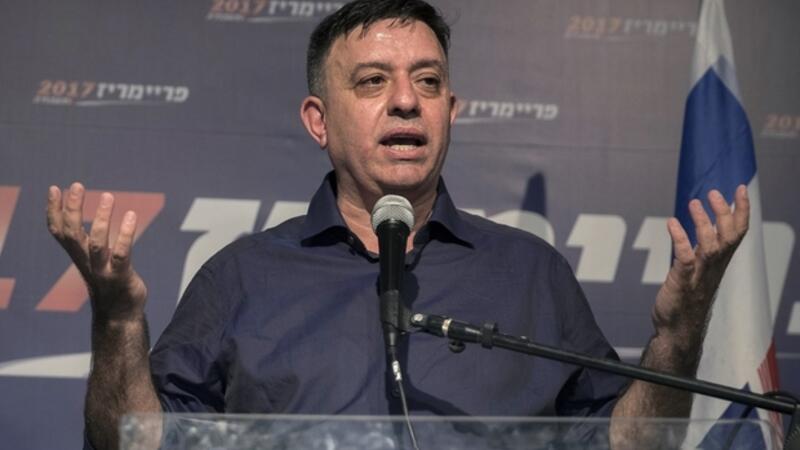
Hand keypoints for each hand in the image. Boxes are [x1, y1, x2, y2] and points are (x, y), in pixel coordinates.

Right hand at [46, 182, 147, 321]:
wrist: (119, 317)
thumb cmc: (110, 283)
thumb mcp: (96, 261)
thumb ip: (92, 243)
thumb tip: (92, 220)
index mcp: (79, 256)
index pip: (59, 232)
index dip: (54, 211)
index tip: (54, 189)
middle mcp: (86, 262)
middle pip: (72, 234)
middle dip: (72, 209)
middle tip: (77, 185)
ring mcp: (103, 271)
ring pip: (96, 244)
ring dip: (101, 219)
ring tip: (108, 196)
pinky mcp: (121, 277)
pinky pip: (122, 255)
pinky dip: (125, 235)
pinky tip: (131, 216)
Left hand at [653, 185, 748, 343]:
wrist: (677, 331)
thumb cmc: (687, 299)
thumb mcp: (699, 270)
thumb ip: (702, 250)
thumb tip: (704, 227)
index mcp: (719, 262)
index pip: (737, 233)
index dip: (741, 211)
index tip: (740, 189)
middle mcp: (713, 267)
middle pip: (728, 237)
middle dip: (725, 213)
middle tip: (714, 192)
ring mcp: (698, 276)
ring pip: (710, 246)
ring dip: (703, 223)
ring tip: (693, 202)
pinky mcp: (682, 283)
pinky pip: (685, 259)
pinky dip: (680, 240)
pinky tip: (672, 223)